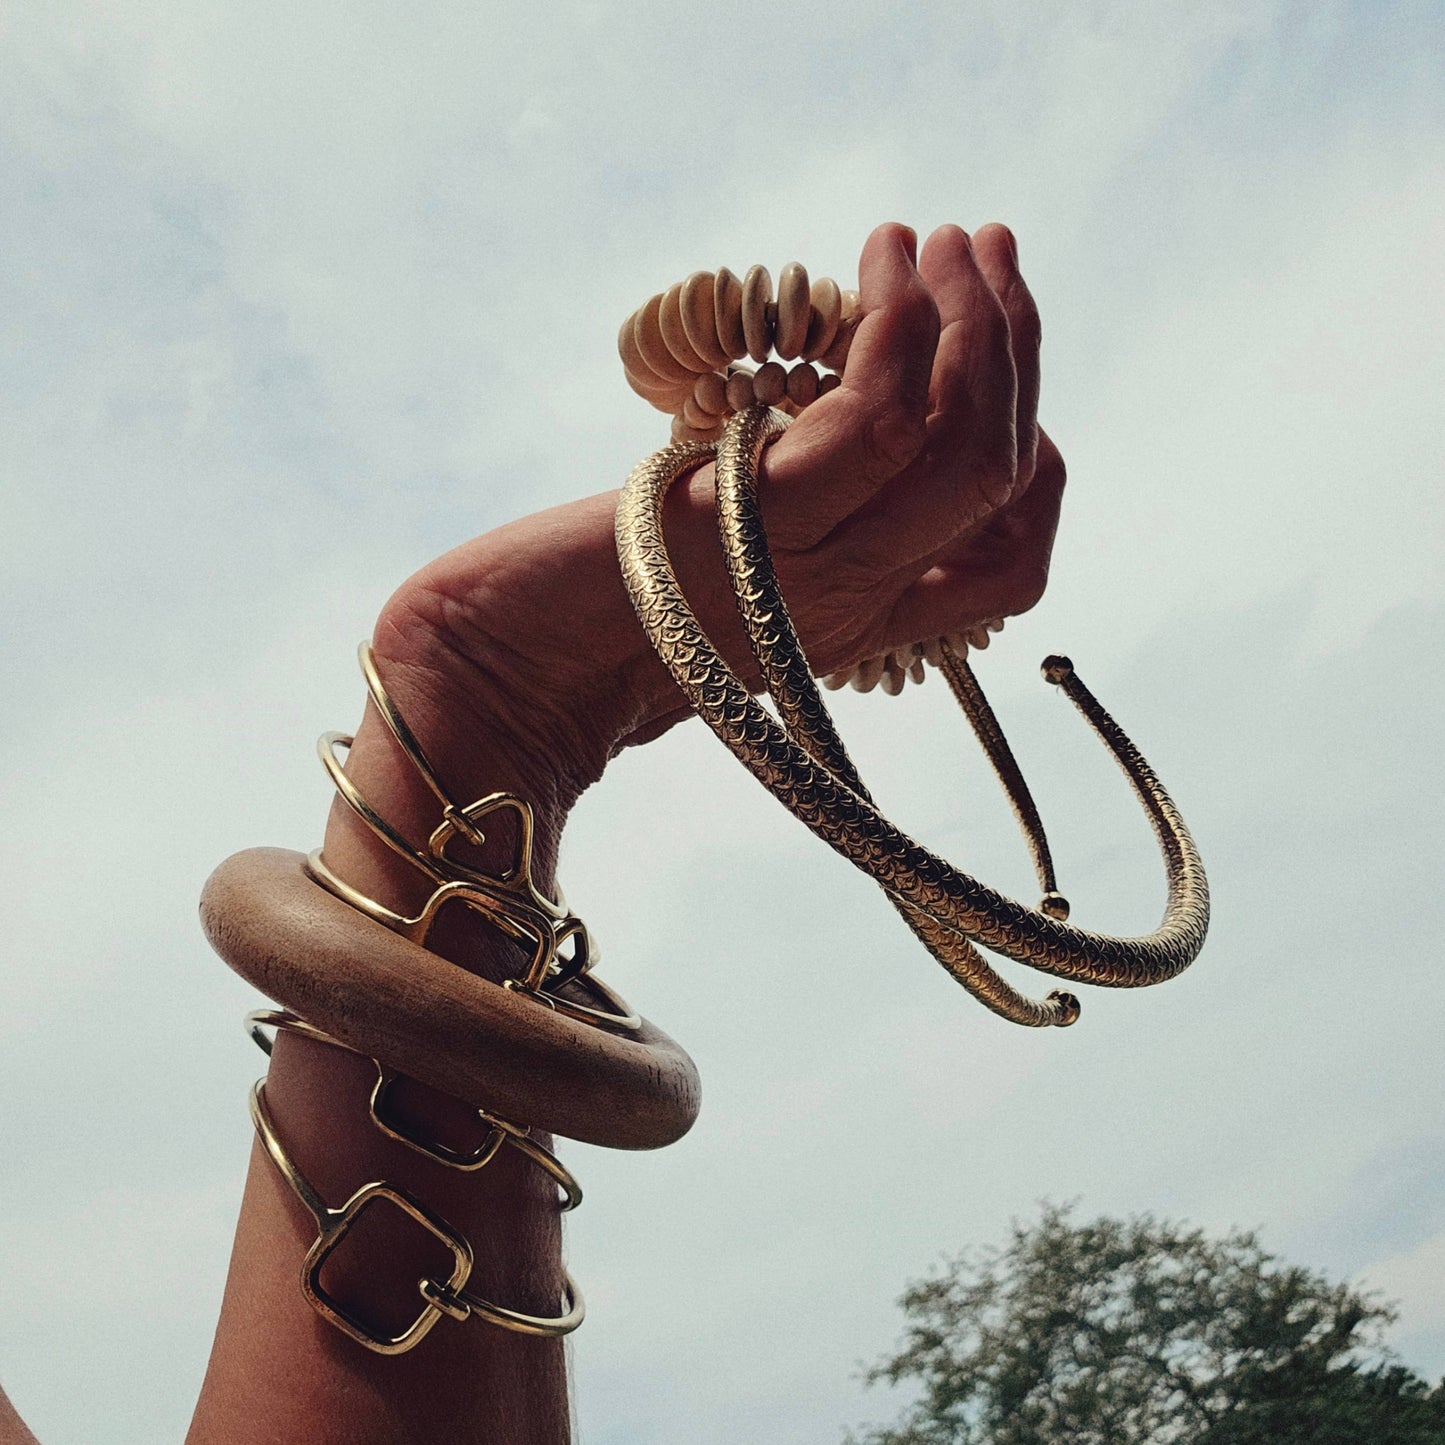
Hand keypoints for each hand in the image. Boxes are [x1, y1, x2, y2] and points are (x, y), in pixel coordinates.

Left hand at [335, 221, 1063, 898]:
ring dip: (971, 319)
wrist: (495, 681)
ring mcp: (810, 569)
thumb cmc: (585, 614)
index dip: (1034, 449)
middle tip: (985, 247)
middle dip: (1016, 345)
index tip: (995, 350)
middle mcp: (854, 600)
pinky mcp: (745, 525)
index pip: (1009, 557)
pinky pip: (867, 424)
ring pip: (958, 442)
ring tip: (938, 239)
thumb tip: (825, 410)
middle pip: (1002, 475)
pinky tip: (872, 268)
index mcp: (857, 619)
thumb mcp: (720, 562)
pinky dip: (890, 330)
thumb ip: (789, 512)